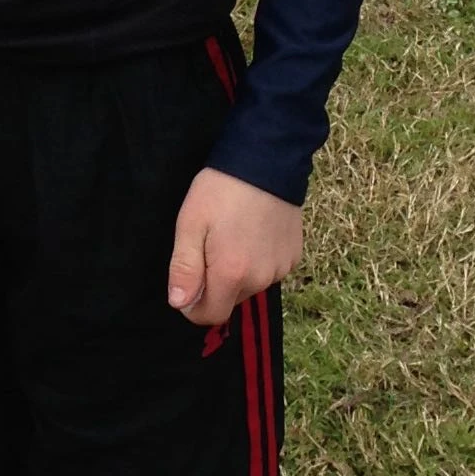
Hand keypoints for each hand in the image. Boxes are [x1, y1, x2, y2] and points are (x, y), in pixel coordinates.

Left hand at [167, 168, 302, 347]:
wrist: (268, 160)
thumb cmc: (221, 190)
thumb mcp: (191, 224)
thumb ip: (185, 268)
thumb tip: (180, 304)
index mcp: (232, 273)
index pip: (211, 316)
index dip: (194, 306)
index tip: (188, 280)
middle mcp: (261, 279)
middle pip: (230, 300)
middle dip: (215, 284)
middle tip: (208, 246)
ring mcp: (281, 269)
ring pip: (250, 286)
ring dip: (237, 273)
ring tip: (232, 235)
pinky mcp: (294, 256)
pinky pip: (269, 272)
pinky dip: (258, 261)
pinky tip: (253, 233)